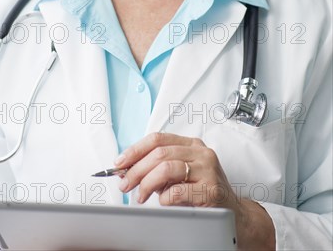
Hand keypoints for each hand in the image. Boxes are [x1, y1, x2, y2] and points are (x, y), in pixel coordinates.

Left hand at [115, 132, 274, 249]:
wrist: (234, 215)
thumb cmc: (203, 193)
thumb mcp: (182, 174)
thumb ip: (160, 167)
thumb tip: (127, 169)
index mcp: (192, 145)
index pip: (158, 139)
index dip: (135, 150)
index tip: (120, 163)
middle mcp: (201, 153)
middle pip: (159, 153)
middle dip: (136, 169)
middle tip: (125, 184)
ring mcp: (208, 170)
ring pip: (166, 168)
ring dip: (147, 183)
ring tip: (140, 195)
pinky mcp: (211, 190)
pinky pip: (178, 191)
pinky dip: (164, 198)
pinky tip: (163, 202)